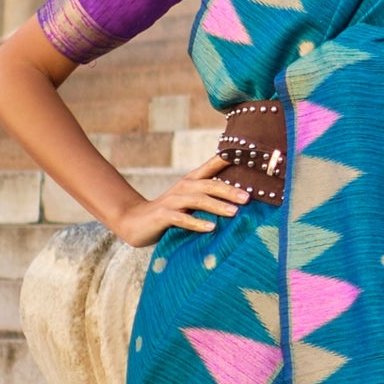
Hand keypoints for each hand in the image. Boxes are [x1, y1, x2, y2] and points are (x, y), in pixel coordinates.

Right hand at [111, 156, 250, 245]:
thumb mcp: (191, 201)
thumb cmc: (171, 212)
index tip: (249, 156)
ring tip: (234, 212)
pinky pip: (181, 219)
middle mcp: (183, 187)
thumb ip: (212, 198)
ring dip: (217, 205)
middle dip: (230, 190)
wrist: (134, 221)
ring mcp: (172, 201)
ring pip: (197, 200)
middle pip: (209, 184)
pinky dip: (196, 223)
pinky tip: (210, 227)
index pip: (213, 165)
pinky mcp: (162, 216)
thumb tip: (243, 199)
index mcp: (192, 181)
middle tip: (248, 197)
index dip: (229, 158)